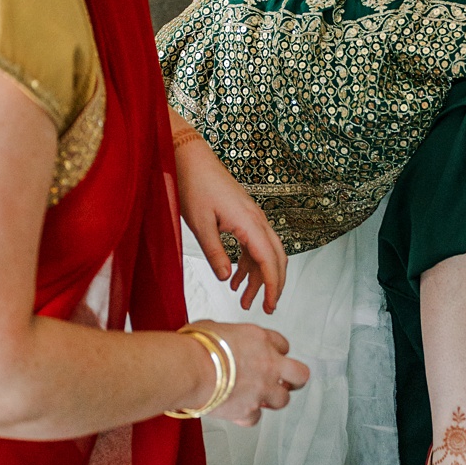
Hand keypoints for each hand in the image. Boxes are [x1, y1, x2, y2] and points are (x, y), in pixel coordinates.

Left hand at [171, 130, 287, 312]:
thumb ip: (215, 253)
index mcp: (249, 222)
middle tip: (265, 306)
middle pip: (276, 258)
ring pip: (265, 252)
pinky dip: (248, 263)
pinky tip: (235, 278)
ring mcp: (251, 217)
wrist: (189, 158)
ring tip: (245, 299)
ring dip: (258, 276)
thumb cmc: (193, 185)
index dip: (273, 285)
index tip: (271, 305)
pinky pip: (253, 244)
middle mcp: (256, 219)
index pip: (270, 260)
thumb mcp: (200, 224)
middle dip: (273, 284)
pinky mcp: (242, 216)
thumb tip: (227, 278)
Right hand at [186, 320, 310, 427]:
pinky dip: (247, 415)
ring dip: (271, 399)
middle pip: (299, 374)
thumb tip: (220, 340)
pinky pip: (255, 417)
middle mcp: (268, 364)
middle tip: (285, 382)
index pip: (282, 344)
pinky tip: (238, 410)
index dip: (277, 351)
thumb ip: (228, 336)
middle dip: (294, 379)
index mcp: (259, 339)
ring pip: (283, 400)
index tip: (271, 355)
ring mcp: (262, 389)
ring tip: (259, 397)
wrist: (190, 368)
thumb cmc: (197, 346)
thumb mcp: (214, 327)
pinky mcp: (250, 410)